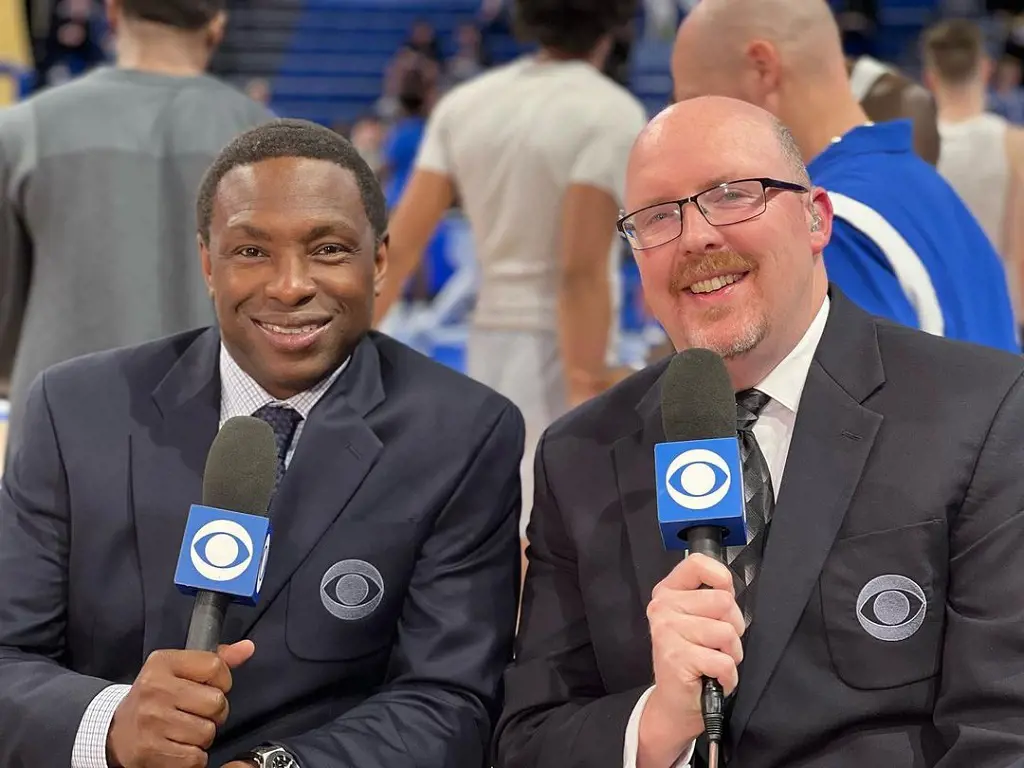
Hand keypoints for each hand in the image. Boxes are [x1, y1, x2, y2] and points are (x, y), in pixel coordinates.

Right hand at [106, 640, 255, 767]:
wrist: (116, 731)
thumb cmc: (157, 696)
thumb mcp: (180, 670)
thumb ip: (217, 659)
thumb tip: (248, 647)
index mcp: (163, 663)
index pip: (216, 667)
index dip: (221, 681)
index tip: (209, 688)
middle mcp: (155, 689)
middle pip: (216, 702)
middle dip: (215, 712)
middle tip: (198, 713)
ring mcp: (151, 721)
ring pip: (208, 732)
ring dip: (203, 736)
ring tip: (186, 730)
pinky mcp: (150, 750)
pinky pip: (195, 757)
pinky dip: (193, 756)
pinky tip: (179, 746)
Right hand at [637, 554, 744, 767]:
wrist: (675, 702)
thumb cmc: (693, 657)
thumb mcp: (697, 619)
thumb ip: (710, 598)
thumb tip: (728, 587)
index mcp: (668, 592)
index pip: (696, 564)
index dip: (721, 576)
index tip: (725, 592)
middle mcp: (662, 608)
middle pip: (723, 601)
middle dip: (733, 626)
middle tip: (719, 643)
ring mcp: (667, 632)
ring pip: (727, 632)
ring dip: (731, 653)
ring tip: (714, 661)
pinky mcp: (677, 659)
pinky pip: (724, 661)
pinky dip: (728, 676)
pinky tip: (714, 677)